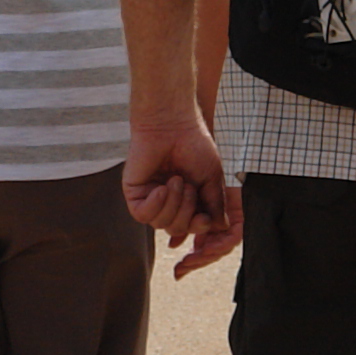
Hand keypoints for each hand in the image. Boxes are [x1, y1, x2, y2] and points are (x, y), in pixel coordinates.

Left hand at [124, 112, 242, 276]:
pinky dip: (156, 204)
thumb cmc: (194, 146)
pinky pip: (143, 216)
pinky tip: (162, 187)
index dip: (199, 229)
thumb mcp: (212, 180)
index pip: (193, 228)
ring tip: (176, 180)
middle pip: (178, 229)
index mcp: (188, 200)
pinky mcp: (135, 194)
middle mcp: (169, 202)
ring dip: (174, 203)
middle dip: (187, 211)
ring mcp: (151, 199)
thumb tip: (220, 228)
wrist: (172, 125)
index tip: (206, 220)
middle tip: (190, 187)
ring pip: (161, 224)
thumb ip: (215, 206)